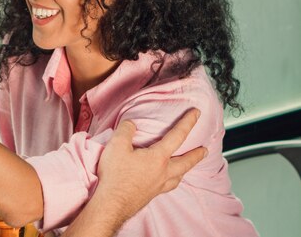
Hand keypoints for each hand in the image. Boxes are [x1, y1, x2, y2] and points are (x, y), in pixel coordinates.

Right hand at [63, 109, 205, 236]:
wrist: (112, 203)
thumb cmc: (116, 175)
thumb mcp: (116, 145)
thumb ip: (126, 130)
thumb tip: (131, 125)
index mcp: (158, 158)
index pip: (177, 136)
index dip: (187, 122)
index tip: (196, 114)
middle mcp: (163, 172)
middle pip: (186, 162)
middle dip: (196, 154)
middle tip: (204, 150)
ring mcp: (158, 186)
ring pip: (178, 176)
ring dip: (186, 169)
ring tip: (187, 167)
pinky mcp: (151, 195)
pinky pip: (168, 186)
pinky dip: (172, 181)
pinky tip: (166, 182)